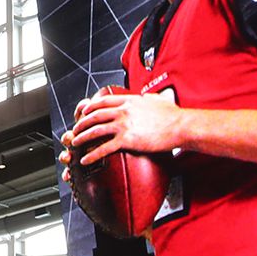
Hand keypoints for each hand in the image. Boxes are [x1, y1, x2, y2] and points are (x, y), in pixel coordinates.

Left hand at [62, 87, 181, 167]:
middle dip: (82, 123)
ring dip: (82, 137)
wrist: (182, 126)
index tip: (84, 112)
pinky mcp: (127, 140)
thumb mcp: (160, 100)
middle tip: (75, 129)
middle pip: (95, 115)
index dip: (90, 107)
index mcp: (129, 101)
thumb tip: (154, 96)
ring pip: (95, 130)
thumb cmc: (174, 115)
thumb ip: (152, 97)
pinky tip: (85, 160)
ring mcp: (124, 125)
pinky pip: (104, 148)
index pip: (103, 102)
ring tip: (75, 143)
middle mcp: (123, 111)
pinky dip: (92, 155)